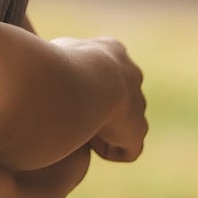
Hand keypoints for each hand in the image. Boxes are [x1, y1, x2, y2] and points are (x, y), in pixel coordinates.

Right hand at [58, 36, 146, 162]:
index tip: (72, 91)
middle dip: (101, 106)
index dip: (90, 83)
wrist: (84, 84)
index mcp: (114, 52)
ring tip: (78, 127)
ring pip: (124, 122)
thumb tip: (57, 61)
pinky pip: (128, 147)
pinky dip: (108, 148)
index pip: (107, 68)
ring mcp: (139, 103)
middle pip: (120, 95)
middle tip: (75, 112)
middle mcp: (132, 74)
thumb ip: (65, 54)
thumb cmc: (63, 64)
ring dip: (103, 128)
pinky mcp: (138, 130)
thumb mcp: (58, 49)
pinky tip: (88, 141)